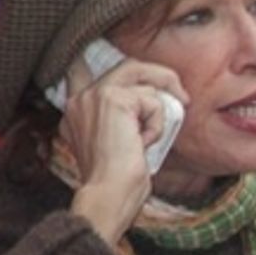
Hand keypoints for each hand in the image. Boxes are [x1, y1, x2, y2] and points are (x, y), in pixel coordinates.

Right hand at [61, 52, 187, 243]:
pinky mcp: (114, 100)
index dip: (104, 58)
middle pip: (125, 66)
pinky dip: (157, 123)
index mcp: (75, 112)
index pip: (81, 69)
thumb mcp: (117, 144)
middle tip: (180, 96)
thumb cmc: (116, 182)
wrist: (108, 196)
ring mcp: (95, 96)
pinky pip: (151, 100)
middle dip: (158, 75)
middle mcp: (79, 100)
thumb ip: (125, 120)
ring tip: (163, 124)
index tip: (128, 66)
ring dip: (162, 98)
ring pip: (139, 71)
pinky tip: (144, 144)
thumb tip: (156, 101)